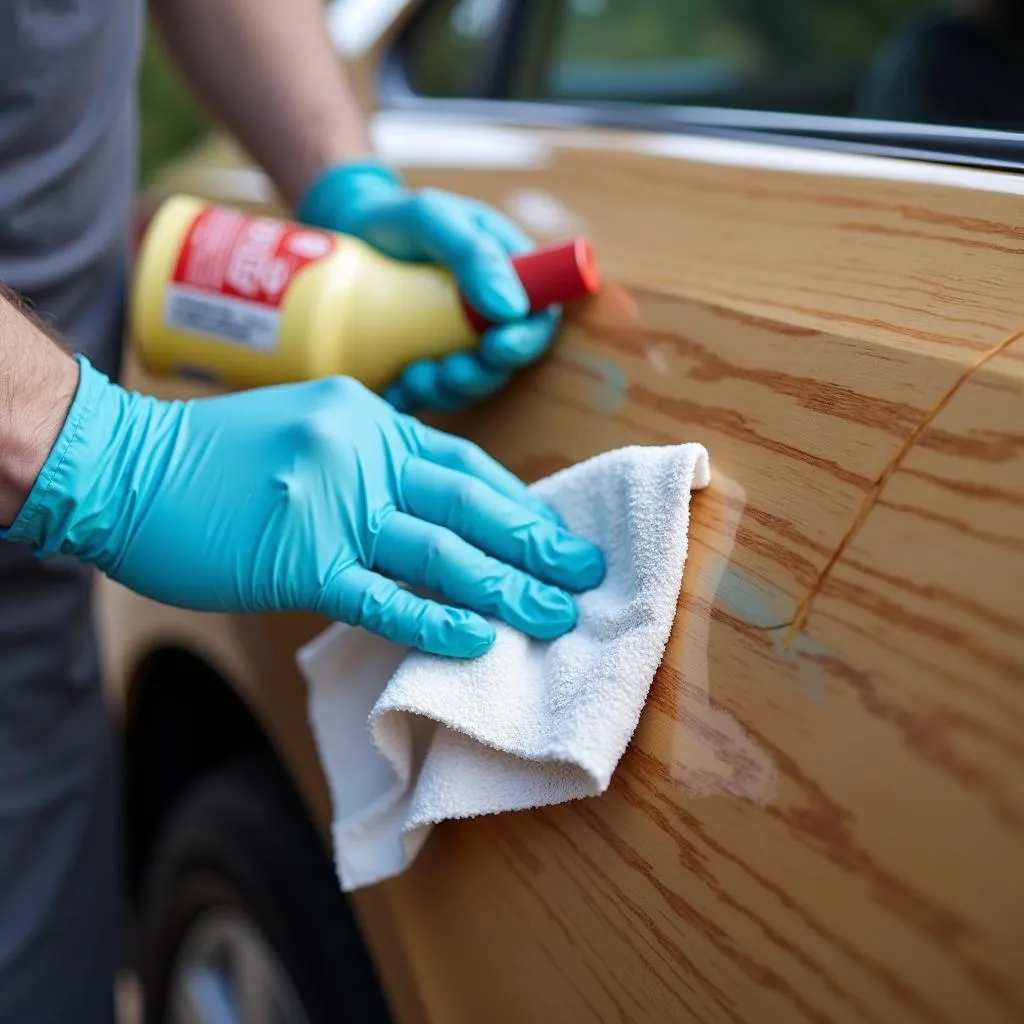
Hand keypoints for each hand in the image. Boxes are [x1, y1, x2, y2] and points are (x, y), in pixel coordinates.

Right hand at [6, 358, 603, 657]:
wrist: (123, 466)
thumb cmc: (214, 458)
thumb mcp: (308, 429)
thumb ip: (370, 465)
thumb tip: (430, 516)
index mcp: (370, 419)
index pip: (467, 465)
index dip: (521, 504)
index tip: (560, 536)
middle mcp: (361, 454)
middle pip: (470, 506)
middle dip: (536, 545)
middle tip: (587, 577)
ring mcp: (332, 505)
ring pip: (440, 552)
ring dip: (505, 588)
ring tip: (555, 617)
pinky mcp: (298, 559)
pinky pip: (381, 595)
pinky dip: (433, 619)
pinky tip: (478, 640)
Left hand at [297, 161, 557, 412]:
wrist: (343, 231)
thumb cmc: (395, 218)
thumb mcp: (432, 217)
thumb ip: (474, 253)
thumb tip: (512, 309)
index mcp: (508, 276)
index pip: (537, 318)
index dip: (526, 341)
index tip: (497, 347)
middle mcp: (487, 315)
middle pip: (503, 361)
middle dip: (480, 376)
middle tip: (449, 372)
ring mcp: (455, 342)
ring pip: (468, 383)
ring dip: (446, 391)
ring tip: (413, 378)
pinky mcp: (423, 363)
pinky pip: (429, 393)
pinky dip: (414, 399)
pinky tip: (394, 392)